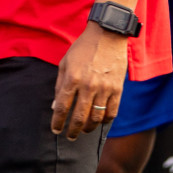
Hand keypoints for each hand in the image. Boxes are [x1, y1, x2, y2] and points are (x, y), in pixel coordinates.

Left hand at [51, 23, 127, 140]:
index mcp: (72, 79)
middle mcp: (88, 86)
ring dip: (88, 128)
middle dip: (73, 131)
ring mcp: (104, 89)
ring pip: (96, 118)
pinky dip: (105, 121)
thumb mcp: (65, 63)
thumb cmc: (83, 48)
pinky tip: (99, 121)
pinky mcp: (118, 89)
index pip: (62, 107)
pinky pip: (112, 112)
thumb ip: (59, 85)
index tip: (55, 130)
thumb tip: (54, 106)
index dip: (58, 122)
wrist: (107, 36)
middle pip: (79, 117)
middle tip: (70, 136)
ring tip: (84, 130)